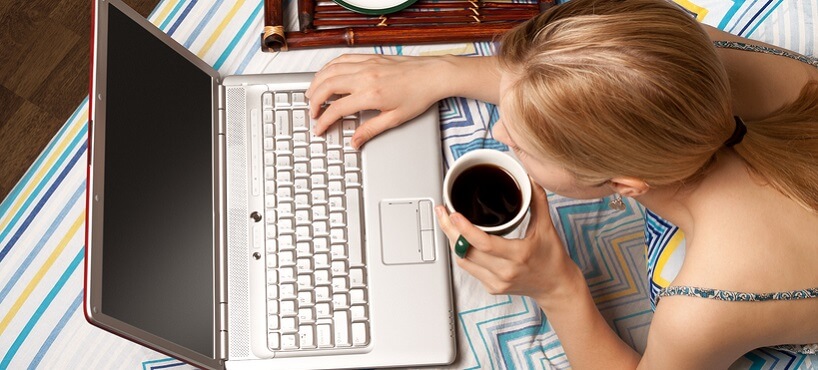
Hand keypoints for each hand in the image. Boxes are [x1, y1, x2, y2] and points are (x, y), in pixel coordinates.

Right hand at [305, 54, 452, 148]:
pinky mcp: (369, 57)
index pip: (337, 109)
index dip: (324, 121)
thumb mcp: (395, 119)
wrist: (433, 75)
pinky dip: (329, 67)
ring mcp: (366, 64)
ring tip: (311, 95)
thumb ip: (371, 130)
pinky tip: (326, 75)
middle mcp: (365, 76)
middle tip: (313, 113)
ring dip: (317, 82)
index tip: (319, 128)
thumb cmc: (418, 96)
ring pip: (330, 70)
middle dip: (314, 101)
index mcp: (370, 95)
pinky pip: (342, 59)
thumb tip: (355, 141)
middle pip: (327, 87)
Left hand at [435, 180, 575, 300]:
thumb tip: (530, 179)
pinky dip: (462, 252)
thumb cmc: (553, 259)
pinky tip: (459, 239)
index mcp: (518, 255)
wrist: (556, 287)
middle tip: (441, 212)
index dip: (464, 228)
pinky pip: (469, 268)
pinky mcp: (491, 287)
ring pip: (463, 260)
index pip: (484, 243)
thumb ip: (538, 201)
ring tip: (446, 222)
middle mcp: (505, 271)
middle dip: (449, 230)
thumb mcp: (548, 228)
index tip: (453, 214)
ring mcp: (496, 282)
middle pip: (466, 251)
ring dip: (453, 240)